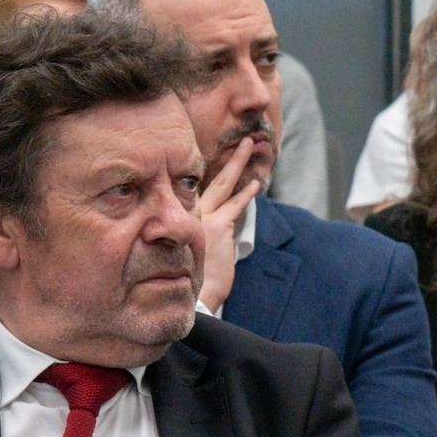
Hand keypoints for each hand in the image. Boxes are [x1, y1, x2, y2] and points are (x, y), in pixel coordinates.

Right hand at [195, 138, 262, 312]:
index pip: (198, 188)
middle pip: (211, 179)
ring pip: (223, 184)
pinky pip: (235, 205)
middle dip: (230, 158)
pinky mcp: (218, 228)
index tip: (225, 159)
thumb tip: (207, 228)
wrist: (194, 295)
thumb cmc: (194, 277)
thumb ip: (196, 233)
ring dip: (238, 164)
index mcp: (181, 217)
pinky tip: (256, 185)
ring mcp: (202, 218)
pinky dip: (246, 194)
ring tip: (250, 146)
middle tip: (246, 140)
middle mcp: (188, 213)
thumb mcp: (190, 250)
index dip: (212, 171)